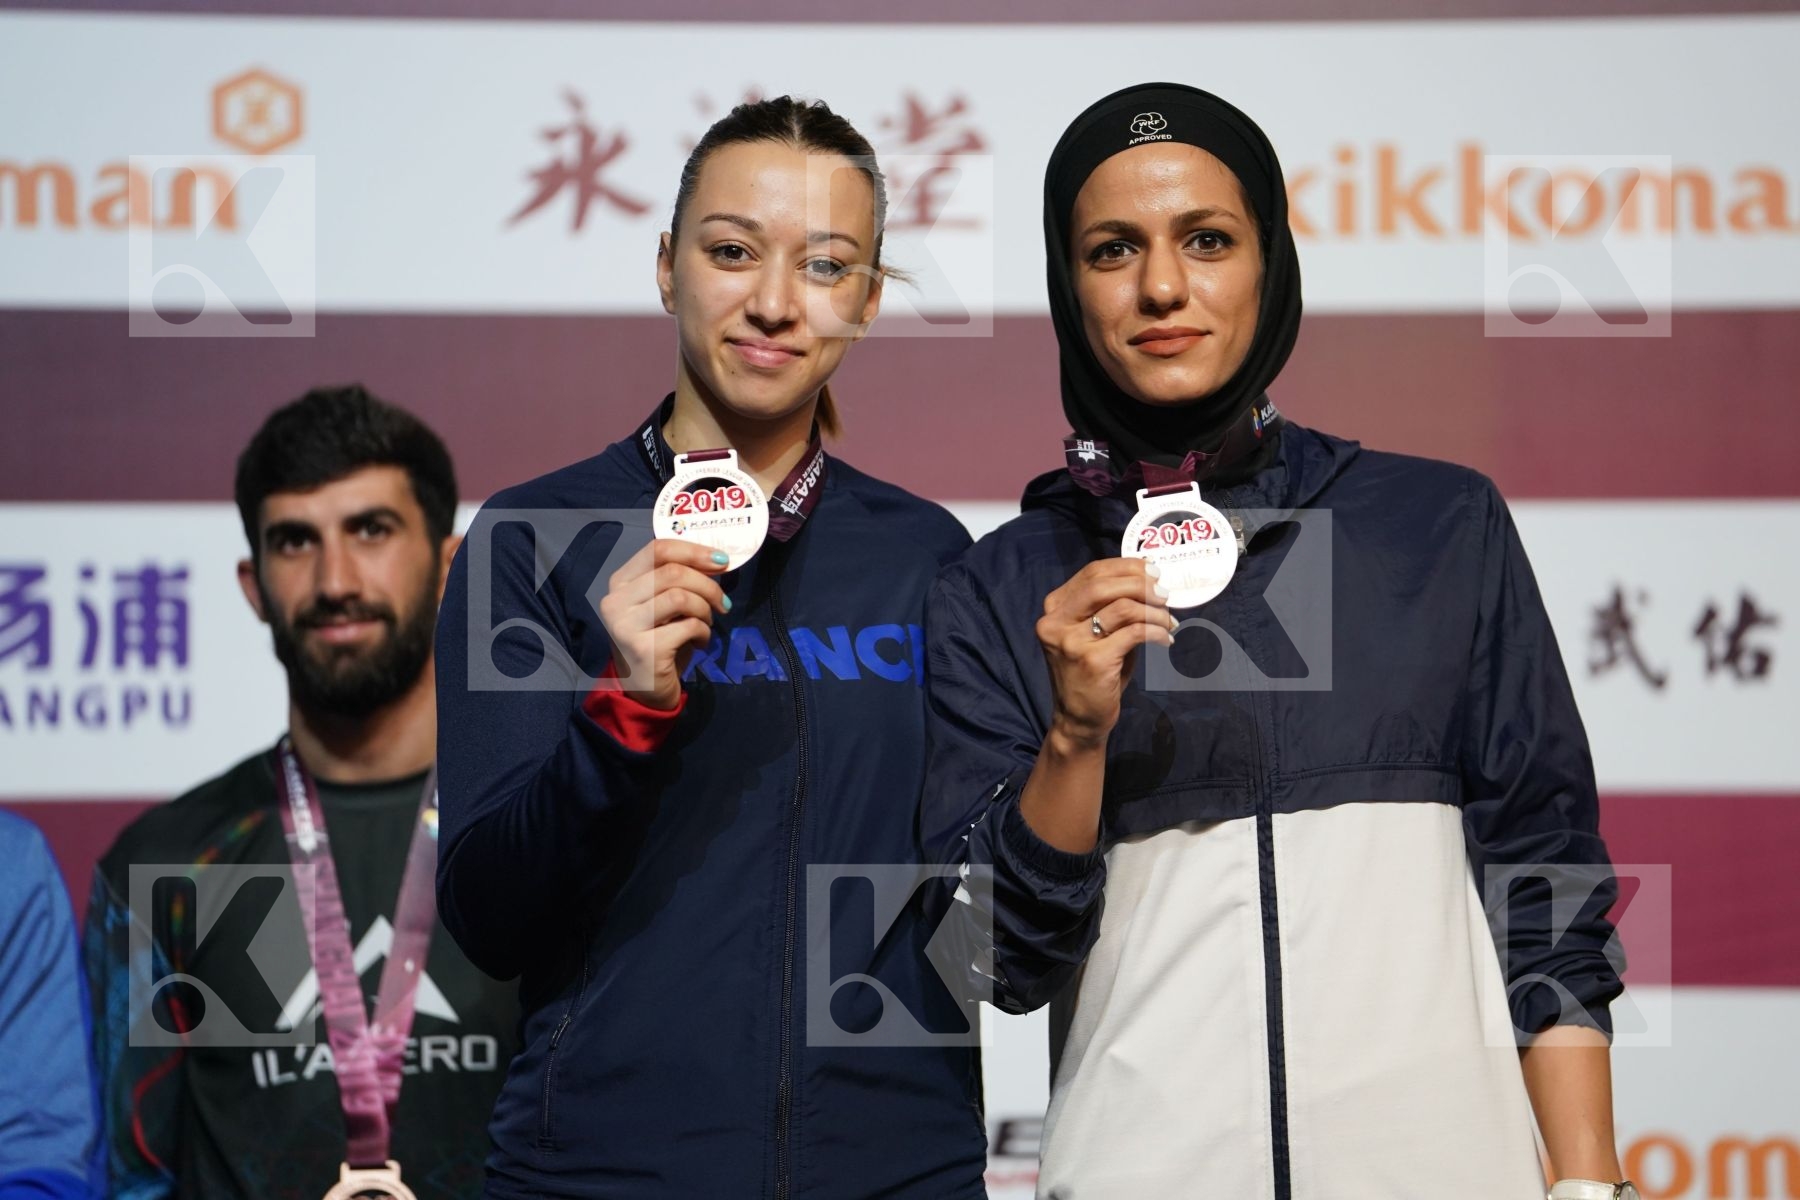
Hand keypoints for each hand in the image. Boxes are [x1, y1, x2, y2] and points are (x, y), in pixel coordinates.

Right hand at [596, 538, 731, 710]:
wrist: (643, 689)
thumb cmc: (658, 640)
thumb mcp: (662, 604)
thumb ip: (678, 580)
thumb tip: (717, 560)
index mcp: (620, 581)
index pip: (658, 549)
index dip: (694, 551)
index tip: (721, 561)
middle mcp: (616, 600)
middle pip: (673, 572)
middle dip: (708, 585)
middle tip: (722, 603)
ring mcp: (625, 624)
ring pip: (680, 597)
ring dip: (705, 609)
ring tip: (707, 623)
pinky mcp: (642, 648)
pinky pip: (687, 626)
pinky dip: (703, 632)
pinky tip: (701, 642)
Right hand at [1035, 558, 1176, 750]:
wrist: (1078, 720)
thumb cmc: (1091, 674)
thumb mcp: (1092, 634)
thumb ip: (1110, 607)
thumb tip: (1149, 582)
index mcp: (1055, 608)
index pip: (1092, 573)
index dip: (1126, 567)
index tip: (1152, 571)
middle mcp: (1056, 621)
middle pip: (1103, 585)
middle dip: (1140, 584)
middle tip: (1164, 594)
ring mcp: (1071, 641)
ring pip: (1122, 607)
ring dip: (1154, 611)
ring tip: (1168, 620)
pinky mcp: (1092, 661)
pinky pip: (1134, 633)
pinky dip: (1156, 632)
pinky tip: (1166, 639)